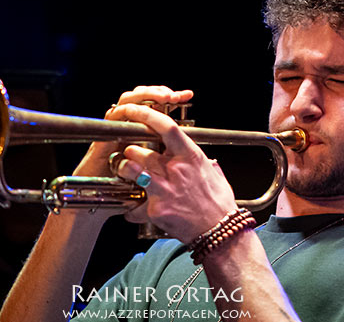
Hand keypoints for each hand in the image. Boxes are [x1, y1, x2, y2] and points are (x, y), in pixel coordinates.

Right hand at [71, 86, 192, 178]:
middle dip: (159, 91)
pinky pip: (114, 116)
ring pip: (127, 100)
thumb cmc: (121, 188)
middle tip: (175, 94)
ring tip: (164, 97)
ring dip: (146, 95)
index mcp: (140, 131)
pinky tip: (141, 110)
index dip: (171, 97)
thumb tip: (194, 152)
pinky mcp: (104, 135)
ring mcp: (114, 128)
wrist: (95, 201)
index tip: (187, 95)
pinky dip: (127, 109)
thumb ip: (165, 158)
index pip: (156, 105)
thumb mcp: (152, 171)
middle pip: (142, 97)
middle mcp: (127, 125)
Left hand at [107, 87, 237, 243]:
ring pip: (130, 168)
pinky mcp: (156, 209)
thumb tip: (204, 159)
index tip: (134, 109)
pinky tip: (134, 210)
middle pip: (139, 149)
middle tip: (130, 153)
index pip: (166, 126)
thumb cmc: (219, 204)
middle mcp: (175, 169)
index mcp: (190, 156)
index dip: (147, 114)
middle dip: (130, 150)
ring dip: (124, 169)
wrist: (219, 232)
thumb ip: (204, 162)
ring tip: (126, 173)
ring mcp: (164, 188)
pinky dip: (131, 208)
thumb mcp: (214, 174)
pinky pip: (134, 204)